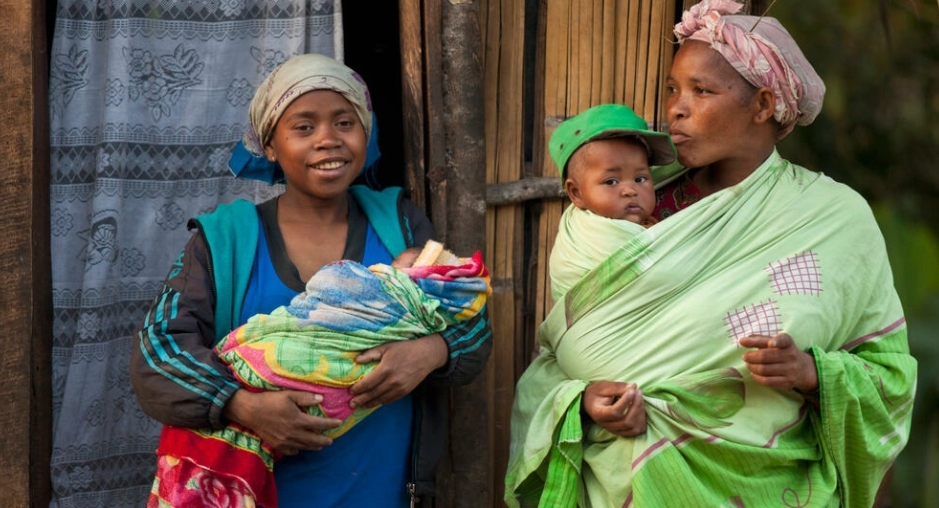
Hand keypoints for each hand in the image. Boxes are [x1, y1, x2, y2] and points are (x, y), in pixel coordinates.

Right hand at [223, 389, 341, 454]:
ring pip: (304, 447)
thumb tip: (321, 399)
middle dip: (324, 440)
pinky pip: (291, 451)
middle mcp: (293, 433)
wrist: (250, 411)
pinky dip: (298, 450)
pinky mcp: (277, 445)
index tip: (339, 423)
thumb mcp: (289, 394)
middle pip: (314, 440)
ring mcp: (285, 441)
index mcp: (298, 420)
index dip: (331, 424)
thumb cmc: (270, 400)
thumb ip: (306, 397)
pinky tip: (300, 447)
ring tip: (320, 445)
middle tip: (331, 440)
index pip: (320, 424)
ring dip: (314, 446)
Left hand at [349, 334, 447, 408]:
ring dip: (370, 403)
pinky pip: (390, 400)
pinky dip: (381, 402)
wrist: (426, 355)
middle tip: (351, 404)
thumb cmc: (405, 349)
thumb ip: (370, 354)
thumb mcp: (386, 347)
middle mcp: (392, 381)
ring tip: (361, 406)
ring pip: (381, 399)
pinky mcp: (405, 391)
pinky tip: (375, 403)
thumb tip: (356, 360)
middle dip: (361, 400)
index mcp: (386, 369)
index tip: (351, 391)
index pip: (368, 383)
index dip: (358, 388)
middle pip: (373, 394)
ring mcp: (400, 388)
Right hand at [582, 381, 646, 436]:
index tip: (631, 389)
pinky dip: (642, 421)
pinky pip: (637, 431)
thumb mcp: (603, 387)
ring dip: (640, 413)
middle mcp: (606, 425)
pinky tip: (640, 408)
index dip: (626, 401)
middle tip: (638, 391)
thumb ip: (618, 387)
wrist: (591, 403)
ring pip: (633, 428)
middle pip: (626, 422)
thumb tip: (633, 387)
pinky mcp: (622, 431)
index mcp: (599, 414)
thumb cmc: (596, 393)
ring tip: (640, 399)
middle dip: (636, 406)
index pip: (615, 412)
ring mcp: (615, 430)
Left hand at [740, 333, 817, 392]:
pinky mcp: (787, 382)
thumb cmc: (782, 352)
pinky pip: (767, 381)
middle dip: (750, 356)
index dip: (777, 341)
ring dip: (751, 367)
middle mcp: (791, 355)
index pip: (783, 340)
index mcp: (788, 343)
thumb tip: (742, 341)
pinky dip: (756, 377)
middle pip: (765, 356)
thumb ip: (758, 340)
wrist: (803, 369)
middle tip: (745, 356)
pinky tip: (754, 373)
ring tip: (748, 364)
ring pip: (764, 369)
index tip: (770, 343)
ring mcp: (791, 370)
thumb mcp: (774, 342)